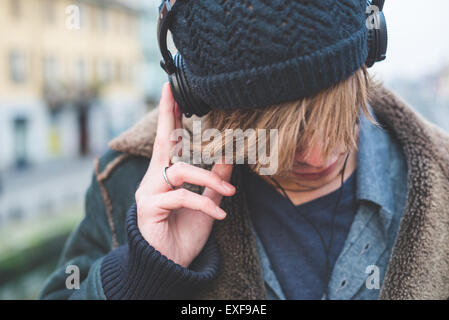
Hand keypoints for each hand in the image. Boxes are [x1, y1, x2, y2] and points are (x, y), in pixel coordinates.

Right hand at [134, 83, 234, 267]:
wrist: (170, 266)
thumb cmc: (184, 234)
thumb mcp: (206, 205)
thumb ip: (214, 182)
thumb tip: (229, 158)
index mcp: (165, 177)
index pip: (169, 142)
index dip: (171, 117)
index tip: (172, 92)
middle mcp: (153, 179)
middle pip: (162, 143)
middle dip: (168, 115)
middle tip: (172, 90)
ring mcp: (148, 192)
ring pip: (180, 171)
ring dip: (208, 179)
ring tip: (228, 191)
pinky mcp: (148, 207)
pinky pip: (181, 197)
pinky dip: (204, 204)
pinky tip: (218, 215)